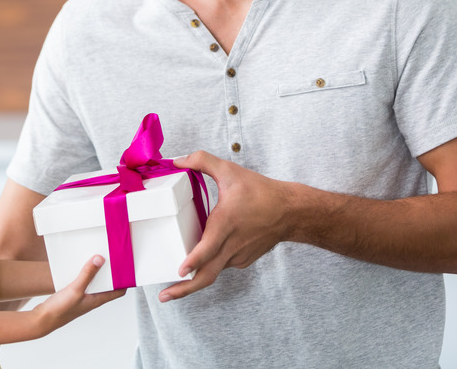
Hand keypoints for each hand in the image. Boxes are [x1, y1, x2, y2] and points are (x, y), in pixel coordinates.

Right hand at [32, 255, 125, 334]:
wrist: (42, 319)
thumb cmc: (60, 310)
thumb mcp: (76, 289)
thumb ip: (87, 274)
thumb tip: (100, 259)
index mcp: (97, 300)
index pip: (118, 291)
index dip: (125, 280)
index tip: (128, 267)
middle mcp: (92, 299)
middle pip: (107, 284)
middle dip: (110, 272)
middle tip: (112, 257)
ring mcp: (82, 297)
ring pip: (94, 282)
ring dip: (96, 271)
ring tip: (97, 257)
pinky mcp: (72, 294)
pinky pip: (82, 281)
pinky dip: (84, 273)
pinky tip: (79, 265)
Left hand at [158, 151, 291, 301]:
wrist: (291, 212)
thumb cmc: (262, 192)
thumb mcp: (230, 171)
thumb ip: (202, 161)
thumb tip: (178, 160)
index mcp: (226, 225)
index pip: (208, 248)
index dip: (194, 260)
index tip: (180, 272)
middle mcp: (231, 245)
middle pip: (206, 275)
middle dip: (184, 289)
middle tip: (164, 296)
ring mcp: (238, 256)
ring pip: (213, 271)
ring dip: (195, 277)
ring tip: (176, 282)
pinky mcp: (243, 260)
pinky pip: (222, 264)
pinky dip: (210, 265)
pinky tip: (201, 260)